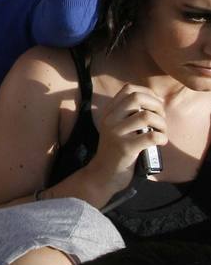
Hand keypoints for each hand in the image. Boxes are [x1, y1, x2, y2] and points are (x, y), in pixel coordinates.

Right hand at [84, 83, 167, 198]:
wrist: (103, 175)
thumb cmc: (116, 151)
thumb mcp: (117, 128)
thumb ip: (129, 115)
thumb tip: (156, 102)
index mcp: (109, 112)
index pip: (128, 89)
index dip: (147, 93)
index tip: (156, 105)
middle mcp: (110, 119)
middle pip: (137, 98)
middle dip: (156, 106)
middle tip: (161, 119)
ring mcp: (116, 133)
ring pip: (146, 116)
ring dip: (162, 123)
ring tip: (162, 132)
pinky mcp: (125, 148)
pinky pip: (151, 137)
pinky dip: (162, 138)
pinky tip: (162, 142)